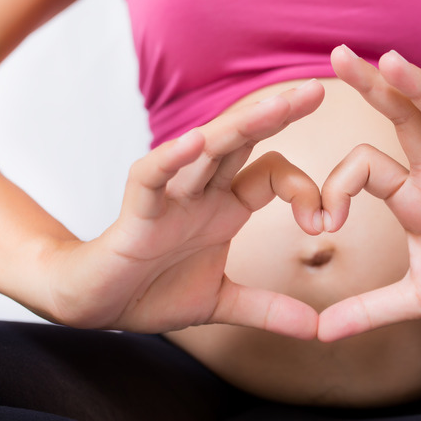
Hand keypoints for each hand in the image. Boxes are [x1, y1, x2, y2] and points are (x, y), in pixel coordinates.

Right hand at [46, 80, 324, 337]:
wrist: (98, 305)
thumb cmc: (154, 291)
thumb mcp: (223, 303)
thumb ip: (269, 309)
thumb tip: (317, 330)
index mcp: (225, 206)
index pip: (272, 173)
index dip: (303, 190)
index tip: (322, 225)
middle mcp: (202, 193)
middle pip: (242, 141)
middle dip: (276, 114)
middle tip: (314, 90)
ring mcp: (170, 198)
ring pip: (205, 151)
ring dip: (239, 126)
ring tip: (275, 105)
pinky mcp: (138, 213)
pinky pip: (152, 178)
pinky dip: (172, 160)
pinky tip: (195, 143)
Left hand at [318, 46, 420, 340]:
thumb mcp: (413, 298)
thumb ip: (367, 310)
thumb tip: (319, 332)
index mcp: (413, 195)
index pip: (366, 164)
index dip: (337, 184)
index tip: (323, 223)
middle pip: (406, 119)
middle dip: (375, 87)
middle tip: (338, 55)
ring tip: (393, 61)